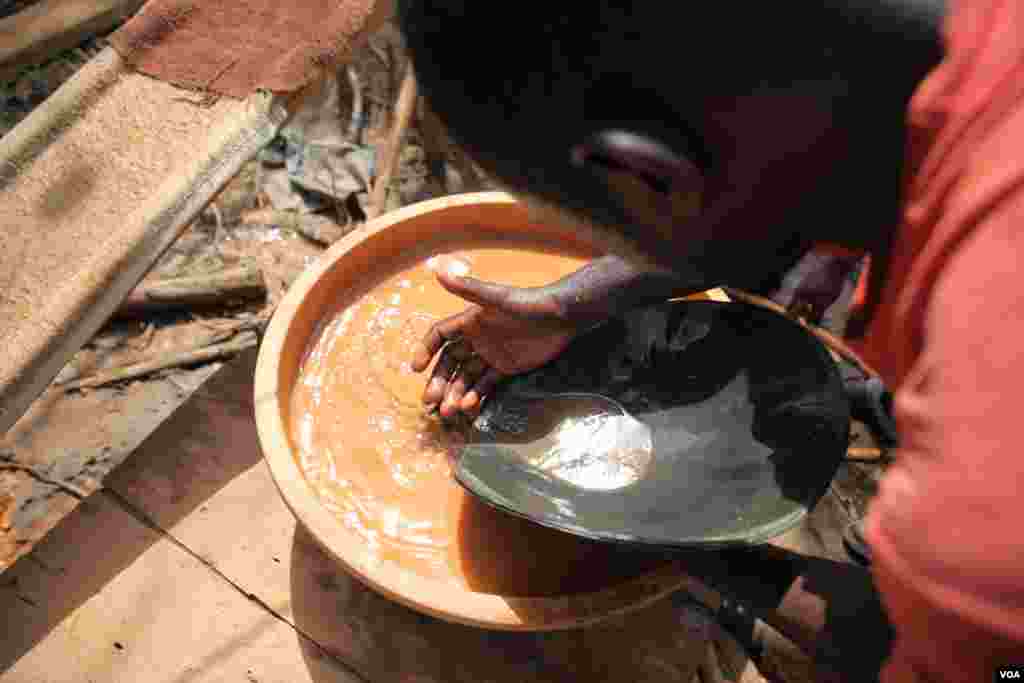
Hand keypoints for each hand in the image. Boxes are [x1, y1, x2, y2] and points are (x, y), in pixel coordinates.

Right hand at [410, 270, 580, 418]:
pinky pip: (485, 384)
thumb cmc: (529, 303)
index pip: (440, 336)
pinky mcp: (506, 368)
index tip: (417, 368)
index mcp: (469, 321)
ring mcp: (490, 355)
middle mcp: (476, 338)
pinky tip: (468, 406)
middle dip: (439, 380)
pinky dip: (475, 395)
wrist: (562, 317)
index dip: (426, 350)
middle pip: (449, 362)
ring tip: (448, 411)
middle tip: (430, 400)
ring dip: (454, 393)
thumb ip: (469, 288)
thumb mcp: (497, 298)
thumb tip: (438, 271)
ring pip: (465, 377)